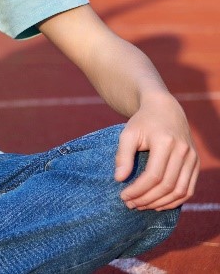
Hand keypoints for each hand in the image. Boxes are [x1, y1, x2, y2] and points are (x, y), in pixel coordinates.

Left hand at [116, 92, 198, 210]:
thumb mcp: (128, 134)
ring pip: (180, 191)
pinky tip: (158, 204)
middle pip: (167, 185)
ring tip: (141, 206)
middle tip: (130, 205)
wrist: (165, 110)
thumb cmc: (142, 122)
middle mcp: (183, 151)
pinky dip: (175, 201)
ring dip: (161, 203)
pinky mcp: (196, 163)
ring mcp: (192, 158)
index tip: (123, 196)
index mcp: (165, 142)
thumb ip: (123, 156)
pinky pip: (189, 189)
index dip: (138, 190)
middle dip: (147, 199)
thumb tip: (119, 179)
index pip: (153, 175)